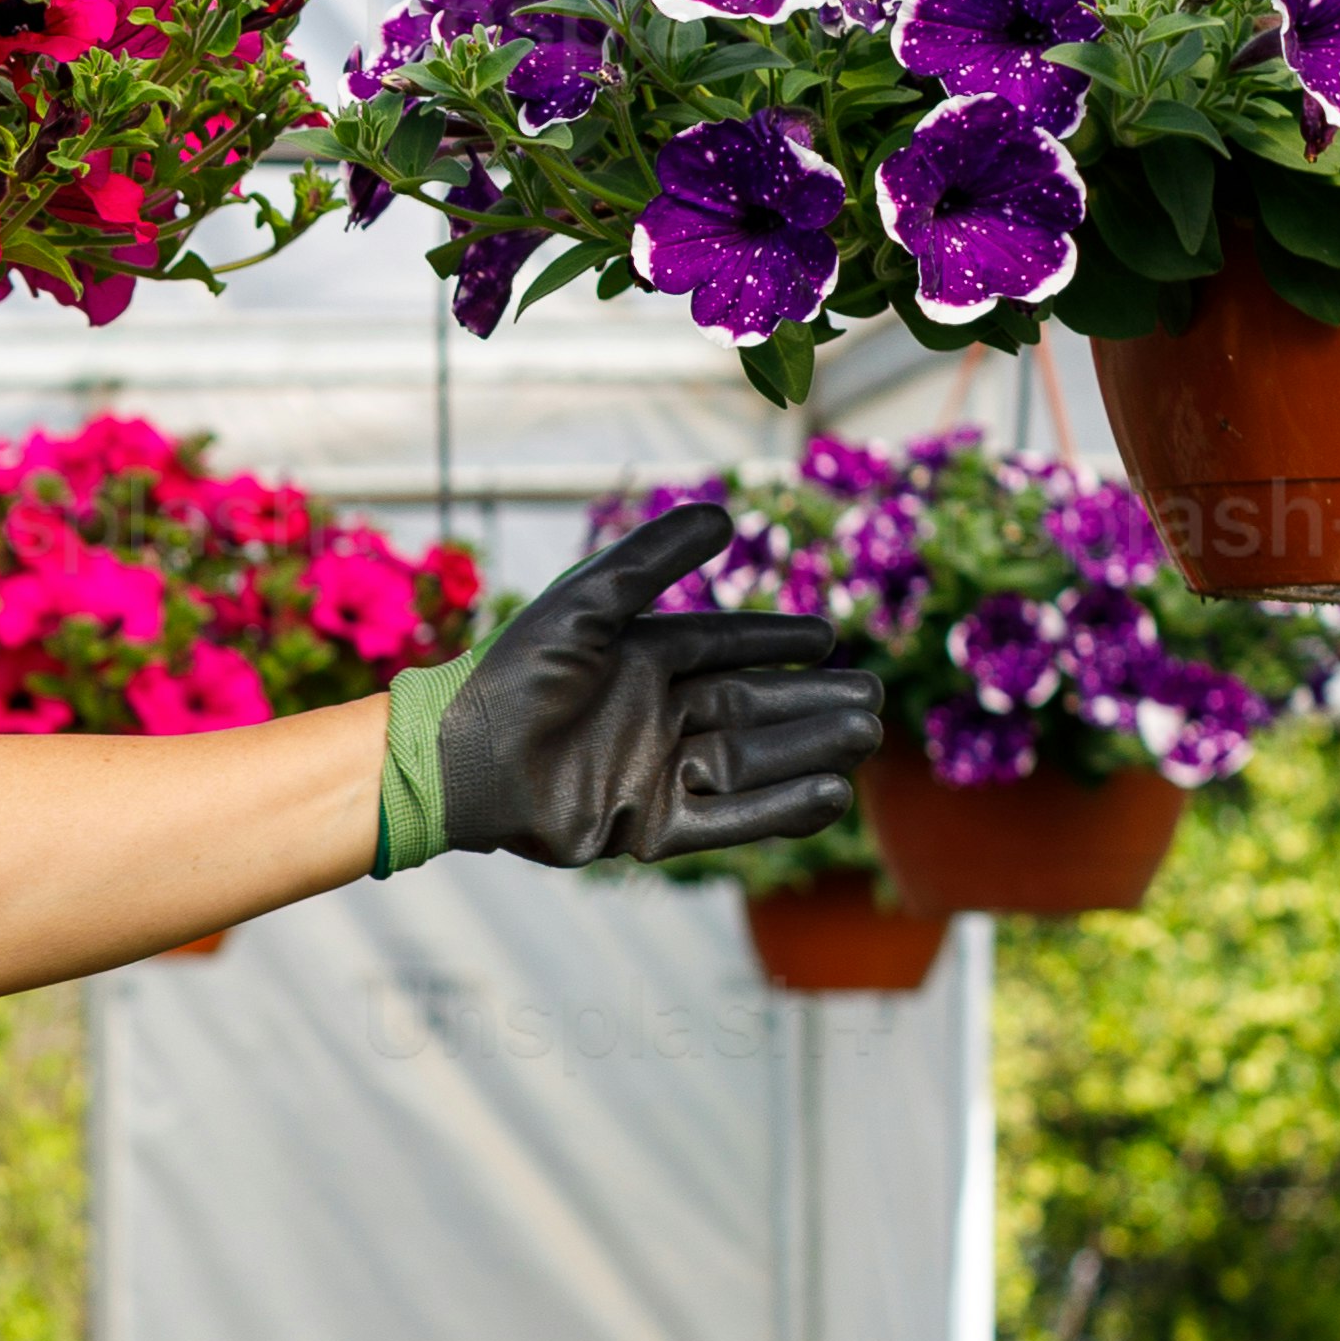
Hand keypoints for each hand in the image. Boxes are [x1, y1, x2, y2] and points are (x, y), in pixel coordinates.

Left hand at [435, 501, 884, 866]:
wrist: (466, 759)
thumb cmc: (518, 673)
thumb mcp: (588, 604)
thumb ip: (651, 560)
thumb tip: (724, 514)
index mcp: (638, 660)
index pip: (723, 646)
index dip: (775, 642)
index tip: (830, 638)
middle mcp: (651, 715)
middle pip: (750, 705)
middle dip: (810, 702)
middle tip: (873, 698)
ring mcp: (653, 771)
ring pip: (749, 760)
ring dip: (806, 750)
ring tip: (864, 738)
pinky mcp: (647, 826)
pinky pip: (727, 818)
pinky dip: (778, 808)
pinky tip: (831, 795)